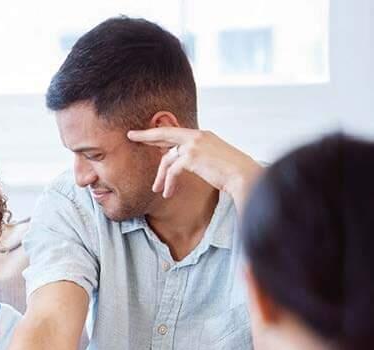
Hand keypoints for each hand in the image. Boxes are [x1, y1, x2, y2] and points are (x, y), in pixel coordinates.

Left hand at [127, 127, 262, 203]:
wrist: (244, 175)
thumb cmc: (231, 172)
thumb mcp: (212, 159)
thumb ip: (196, 156)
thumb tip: (180, 162)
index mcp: (202, 135)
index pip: (174, 132)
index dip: (157, 132)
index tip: (143, 133)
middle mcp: (197, 136)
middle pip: (164, 134)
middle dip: (146, 135)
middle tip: (130, 136)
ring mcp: (194, 145)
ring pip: (167, 159)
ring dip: (161, 176)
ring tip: (157, 190)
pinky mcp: (191, 156)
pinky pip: (172, 170)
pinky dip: (168, 182)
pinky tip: (167, 193)